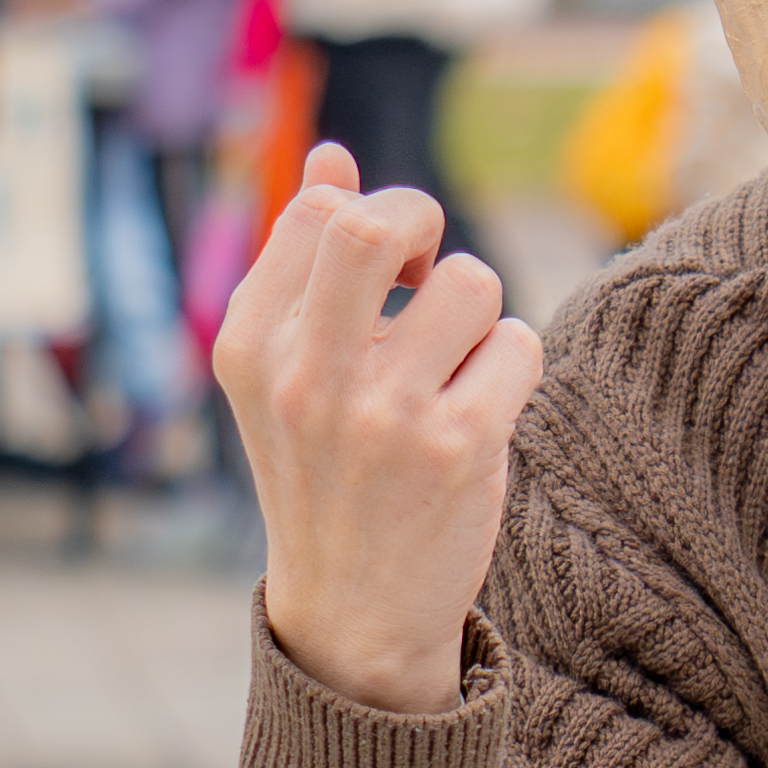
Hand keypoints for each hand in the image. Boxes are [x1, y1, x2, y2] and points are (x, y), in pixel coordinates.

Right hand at [219, 141, 540, 714]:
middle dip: (424, 221)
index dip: (373, 215)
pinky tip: (481, 410)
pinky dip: (512, 366)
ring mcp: (381, 414)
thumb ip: (303, 260)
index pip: (322, 211)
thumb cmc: (326, 469)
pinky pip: (518, 343)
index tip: (388, 270)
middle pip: (378, 223)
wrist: (354, 612)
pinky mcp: (458, 448)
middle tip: (430, 272)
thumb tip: (333, 156)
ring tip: (454, 369)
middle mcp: (304, 375)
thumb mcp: (285, 372)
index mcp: (249, 344)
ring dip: (479, 314)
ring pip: (470, 282)